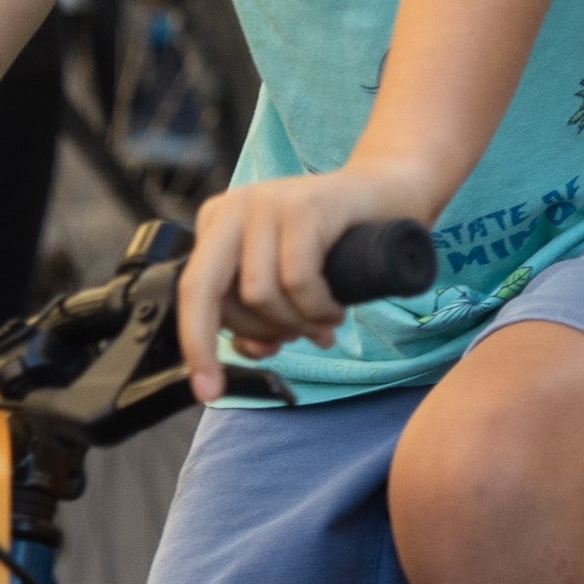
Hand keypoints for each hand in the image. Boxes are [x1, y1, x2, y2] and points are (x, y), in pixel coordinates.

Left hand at [174, 164, 441, 402]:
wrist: (393, 192)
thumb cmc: (341, 241)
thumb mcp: (287, 278)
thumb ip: (259, 313)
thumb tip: (249, 351)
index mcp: (219, 223)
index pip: (191, 292)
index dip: (196, 347)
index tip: (210, 390)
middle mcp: (235, 208)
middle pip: (205, 291)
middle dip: (242, 336)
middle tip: (290, 345)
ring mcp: (269, 202)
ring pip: (258, 294)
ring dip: (295, 324)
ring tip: (323, 323)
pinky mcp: (307, 206)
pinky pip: (298, 280)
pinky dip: (317, 308)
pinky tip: (336, 310)